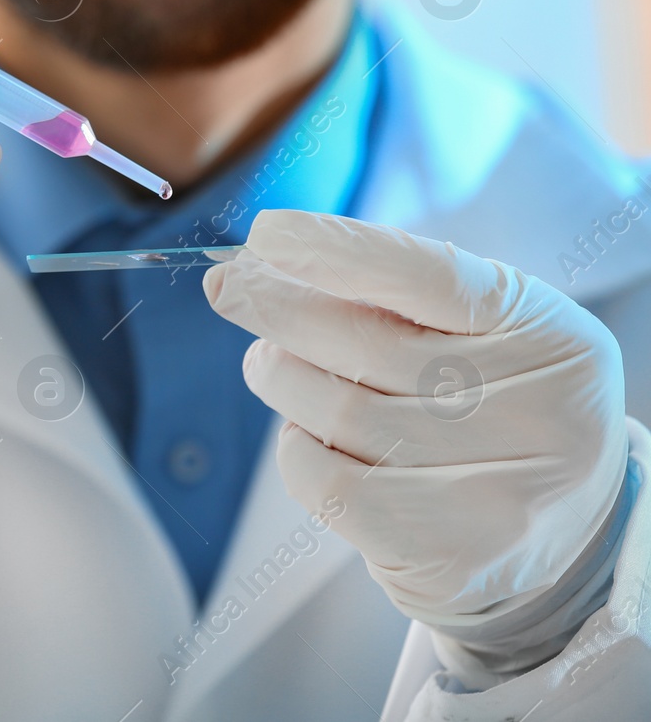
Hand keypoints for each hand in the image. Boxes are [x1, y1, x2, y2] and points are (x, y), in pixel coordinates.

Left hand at [204, 209, 627, 627]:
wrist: (559, 538)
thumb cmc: (493, 404)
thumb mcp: (482, 332)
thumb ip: (394, 293)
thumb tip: (263, 261)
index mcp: (549, 337)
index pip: (428, 277)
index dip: (336, 250)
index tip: (265, 233)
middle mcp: (538, 414)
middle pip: (365, 344)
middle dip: (277, 307)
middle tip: (230, 289)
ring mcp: (499, 494)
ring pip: (336, 411)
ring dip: (279, 377)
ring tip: (270, 365)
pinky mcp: (449, 556)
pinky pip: (327, 482)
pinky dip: (294, 448)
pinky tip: (301, 434)